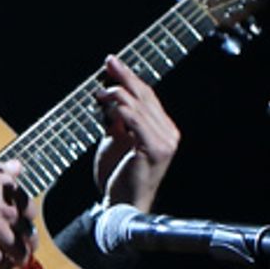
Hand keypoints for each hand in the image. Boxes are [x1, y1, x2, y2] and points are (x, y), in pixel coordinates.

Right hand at [0, 157, 35, 268]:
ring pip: (16, 249)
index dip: (29, 218)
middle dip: (29, 242)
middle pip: (27, 232)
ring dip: (18, 256)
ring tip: (17, 262)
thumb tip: (17, 166)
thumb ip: (2, 172)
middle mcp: (6, 211)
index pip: (29, 208)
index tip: (26, 222)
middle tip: (28, 247)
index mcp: (7, 191)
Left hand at [93, 55, 179, 211]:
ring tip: (100, 90)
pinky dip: (122, 109)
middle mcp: (169, 133)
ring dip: (118, 93)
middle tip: (109, 61)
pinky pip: (137, 122)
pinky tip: (109, 102)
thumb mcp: (114, 141)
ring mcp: (165, 142)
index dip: (129, 79)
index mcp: (163, 130)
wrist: (122, 207)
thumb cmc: (118, 177)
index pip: (146, 97)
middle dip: (125, 77)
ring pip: (140, 107)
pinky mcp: (156, 150)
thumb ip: (115, 120)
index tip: (111, 63)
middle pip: (146, 97)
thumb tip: (107, 95)